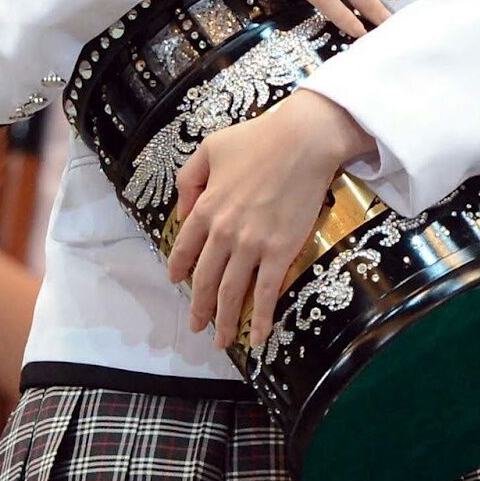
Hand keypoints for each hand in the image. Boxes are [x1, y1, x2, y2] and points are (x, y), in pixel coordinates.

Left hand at [167, 90, 371, 348]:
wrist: (303, 141)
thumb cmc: (257, 139)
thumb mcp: (210, 149)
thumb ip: (189, 179)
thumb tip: (184, 211)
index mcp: (205, 208)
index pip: (184, 248)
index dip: (178, 269)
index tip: (176, 282)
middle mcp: (223, 233)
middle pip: (205, 280)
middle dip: (199, 308)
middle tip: (197, 326)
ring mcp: (251, 245)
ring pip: (231, 293)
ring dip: (224, 321)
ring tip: (220, 341)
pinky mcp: (280, 252)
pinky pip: (266, 293)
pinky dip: (261, 319)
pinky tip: (258, 339)